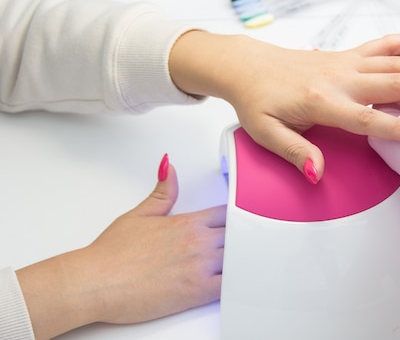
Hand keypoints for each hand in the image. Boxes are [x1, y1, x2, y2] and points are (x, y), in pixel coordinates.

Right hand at [16, 155, 225, 339]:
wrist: (96, 282)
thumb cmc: (113, 253)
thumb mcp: (140, 213)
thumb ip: (164, 191)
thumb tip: (169, 166)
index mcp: (188, 222)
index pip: (227, 214)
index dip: (235, 219)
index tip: (239, 223)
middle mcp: (199, 241)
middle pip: (237, 235)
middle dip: (240, 239)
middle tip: (245, 245)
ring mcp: (200, 266)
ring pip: (238, 258)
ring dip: (241, 260)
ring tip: (246, 263)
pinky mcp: (197, 292)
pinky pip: (230, 286)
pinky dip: (237, 283)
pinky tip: (238, 282)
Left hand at [169, 32, 399, 182]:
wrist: (246, 66)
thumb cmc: (257, 100)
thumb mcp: (266, 133)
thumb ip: (295, 151)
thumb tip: (317, 172)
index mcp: (322, 102)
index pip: (368, 119)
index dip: (399, 128)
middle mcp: (340, 78)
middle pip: (394, 82)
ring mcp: (346, 63)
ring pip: (395, 61)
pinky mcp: (348, 55)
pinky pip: (384, 44)